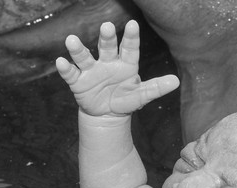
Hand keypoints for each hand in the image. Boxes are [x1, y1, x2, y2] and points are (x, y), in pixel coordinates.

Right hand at [55, 20, 179, 116]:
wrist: (107, 114)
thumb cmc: (126, 99)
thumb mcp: (141, 95)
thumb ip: (156, 88)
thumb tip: (176, 82)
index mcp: (125, 63)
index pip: (129, 48)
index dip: (131, 37)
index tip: (133, 24)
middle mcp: (108, 62)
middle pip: (107, 47)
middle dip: (107, 37)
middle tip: (106, 26)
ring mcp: (92, 70)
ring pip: (84, 57)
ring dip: (78, 49)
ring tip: (72, 40)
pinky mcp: (78, 82)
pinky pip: (71, 74)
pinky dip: (65, 68)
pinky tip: (60, 62)